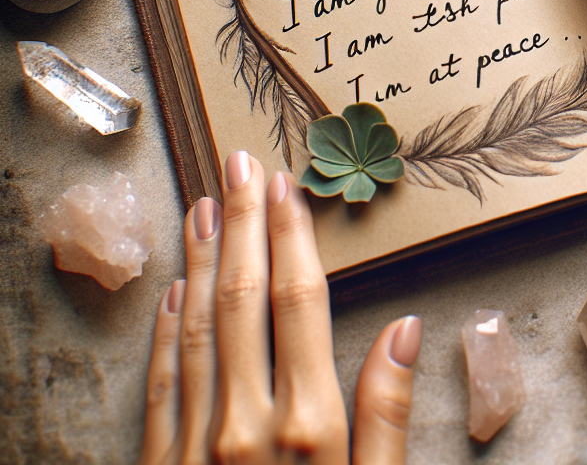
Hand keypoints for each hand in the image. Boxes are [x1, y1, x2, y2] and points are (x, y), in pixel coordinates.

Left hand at [139, 151, 419, 464]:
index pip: (298, 301)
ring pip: (198, 329)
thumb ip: (388, 414)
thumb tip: (407, 329)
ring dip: (200, 261)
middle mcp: (245, 424)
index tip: (283, 186)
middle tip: (238, 166)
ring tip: (203, 207)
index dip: (290, 236)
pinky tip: (175, 291)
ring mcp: (196, 448)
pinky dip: (168, 332)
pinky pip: (162, 386)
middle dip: (242, 224)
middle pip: (243, 298)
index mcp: (309, 424)